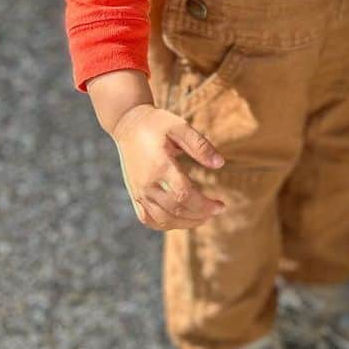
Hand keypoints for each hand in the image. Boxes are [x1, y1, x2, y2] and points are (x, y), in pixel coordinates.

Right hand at [112, 104, 226, 230]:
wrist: (128, 124)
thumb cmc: (157, 124)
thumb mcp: (181, 126)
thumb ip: (200, 145)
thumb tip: (220, 164)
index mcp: (160, 166)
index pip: (184, 196)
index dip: (204, 205)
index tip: (220, 206)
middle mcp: (147, 183)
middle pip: (175, 210)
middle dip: (199, 215)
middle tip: (216, 211)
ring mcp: (138, 191)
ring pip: (162, 219)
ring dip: (185, 223)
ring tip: (203, 218)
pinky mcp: (134, 195)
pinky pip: (148, 219)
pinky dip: (166, 225)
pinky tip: (181, 220)